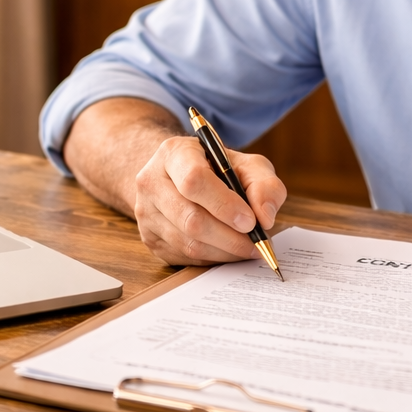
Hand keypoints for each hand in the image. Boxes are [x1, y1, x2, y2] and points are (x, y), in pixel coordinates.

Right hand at [132, 136, 286, 266]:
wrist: (180, 178)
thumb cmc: (216, 170)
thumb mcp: (246, 165)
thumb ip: (264, 184)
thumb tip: (265, 216)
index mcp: (174, 154)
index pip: (194, 181)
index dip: (224, 204)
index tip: (250, 221)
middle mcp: (152, 182)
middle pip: (190, 219)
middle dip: (230, 237)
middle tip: (257, 243)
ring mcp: (146, 212)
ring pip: (188, 243)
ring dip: (224, 251)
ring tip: (248, 248)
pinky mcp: (149, 238)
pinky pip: (184, 257)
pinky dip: (213, 258)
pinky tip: (228, 250)